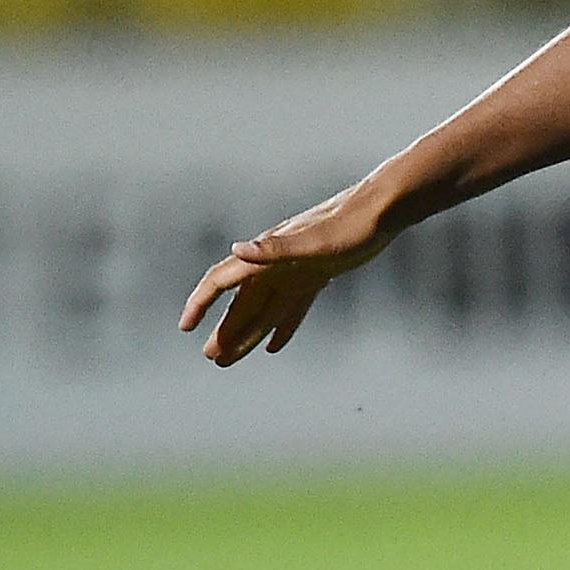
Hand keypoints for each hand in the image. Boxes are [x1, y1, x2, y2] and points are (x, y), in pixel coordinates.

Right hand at [178, 184, 392, 366]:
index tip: (186, 326)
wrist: (383, 210)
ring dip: (248, 333)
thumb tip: (237, 249)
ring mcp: (296, 271)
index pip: (222, 281)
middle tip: (212, 358)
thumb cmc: (351, 224)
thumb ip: (275, 247)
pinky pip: (292, 308)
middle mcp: (276, 264)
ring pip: (265, 310)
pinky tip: (273, 346)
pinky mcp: (317, 276)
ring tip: (231, 359)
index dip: (201, 302)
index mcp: (267, 254)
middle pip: (243, 303)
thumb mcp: (315, 241)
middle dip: (226, 330)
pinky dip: (282, 327)